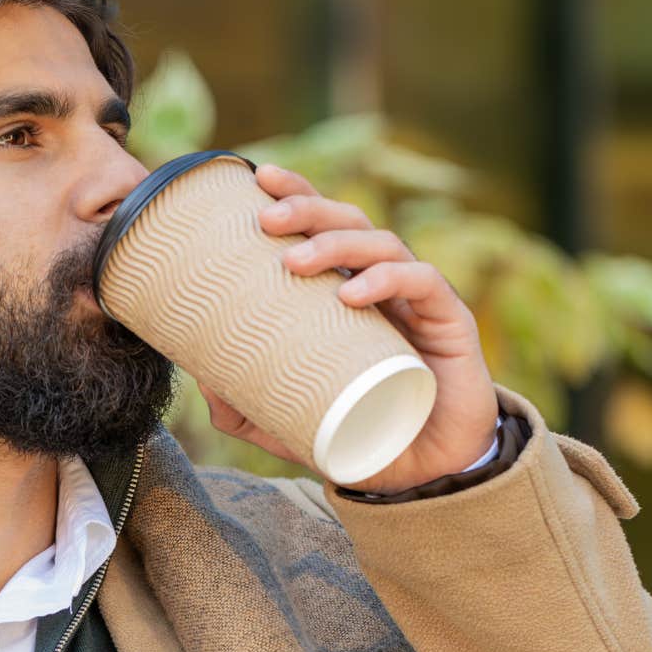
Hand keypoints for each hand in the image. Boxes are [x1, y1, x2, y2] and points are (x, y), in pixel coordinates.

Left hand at [195, 162, 499, 494]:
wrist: (427, 472)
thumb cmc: (365, 432)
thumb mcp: (293, 421)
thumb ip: (248, 404)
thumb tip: (201, 382)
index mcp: (349, 289)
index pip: (325, 225)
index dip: (298, 193)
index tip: (257, 178)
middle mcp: (384, 283)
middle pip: (350, 220)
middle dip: (308, 208)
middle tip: (267, 219)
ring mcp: (418, 300)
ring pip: (383, 243)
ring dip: (337, 243)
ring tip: (296, 262)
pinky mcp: (451, 322)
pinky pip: (423, 283)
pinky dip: (388, 278)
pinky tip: (353, 293)